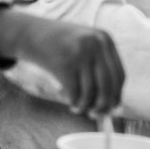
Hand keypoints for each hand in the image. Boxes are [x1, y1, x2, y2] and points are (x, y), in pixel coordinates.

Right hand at [0, 8, 124, 120]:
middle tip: (96, 115)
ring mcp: (80, 53)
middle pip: (108, 86)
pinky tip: (70, 103)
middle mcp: (95, 44)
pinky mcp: (63, 63)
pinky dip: (74, 103)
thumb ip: (99, 68)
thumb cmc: (59, 45)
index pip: (120, 75)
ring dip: (85, 106)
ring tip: (78, 109)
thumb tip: (112, 105)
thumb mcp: (84, 46)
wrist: (29, 32)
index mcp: (105, 39)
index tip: (112, 109)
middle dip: (103, 106)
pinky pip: (75, 93)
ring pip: (91, 92)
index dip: (117, 96)